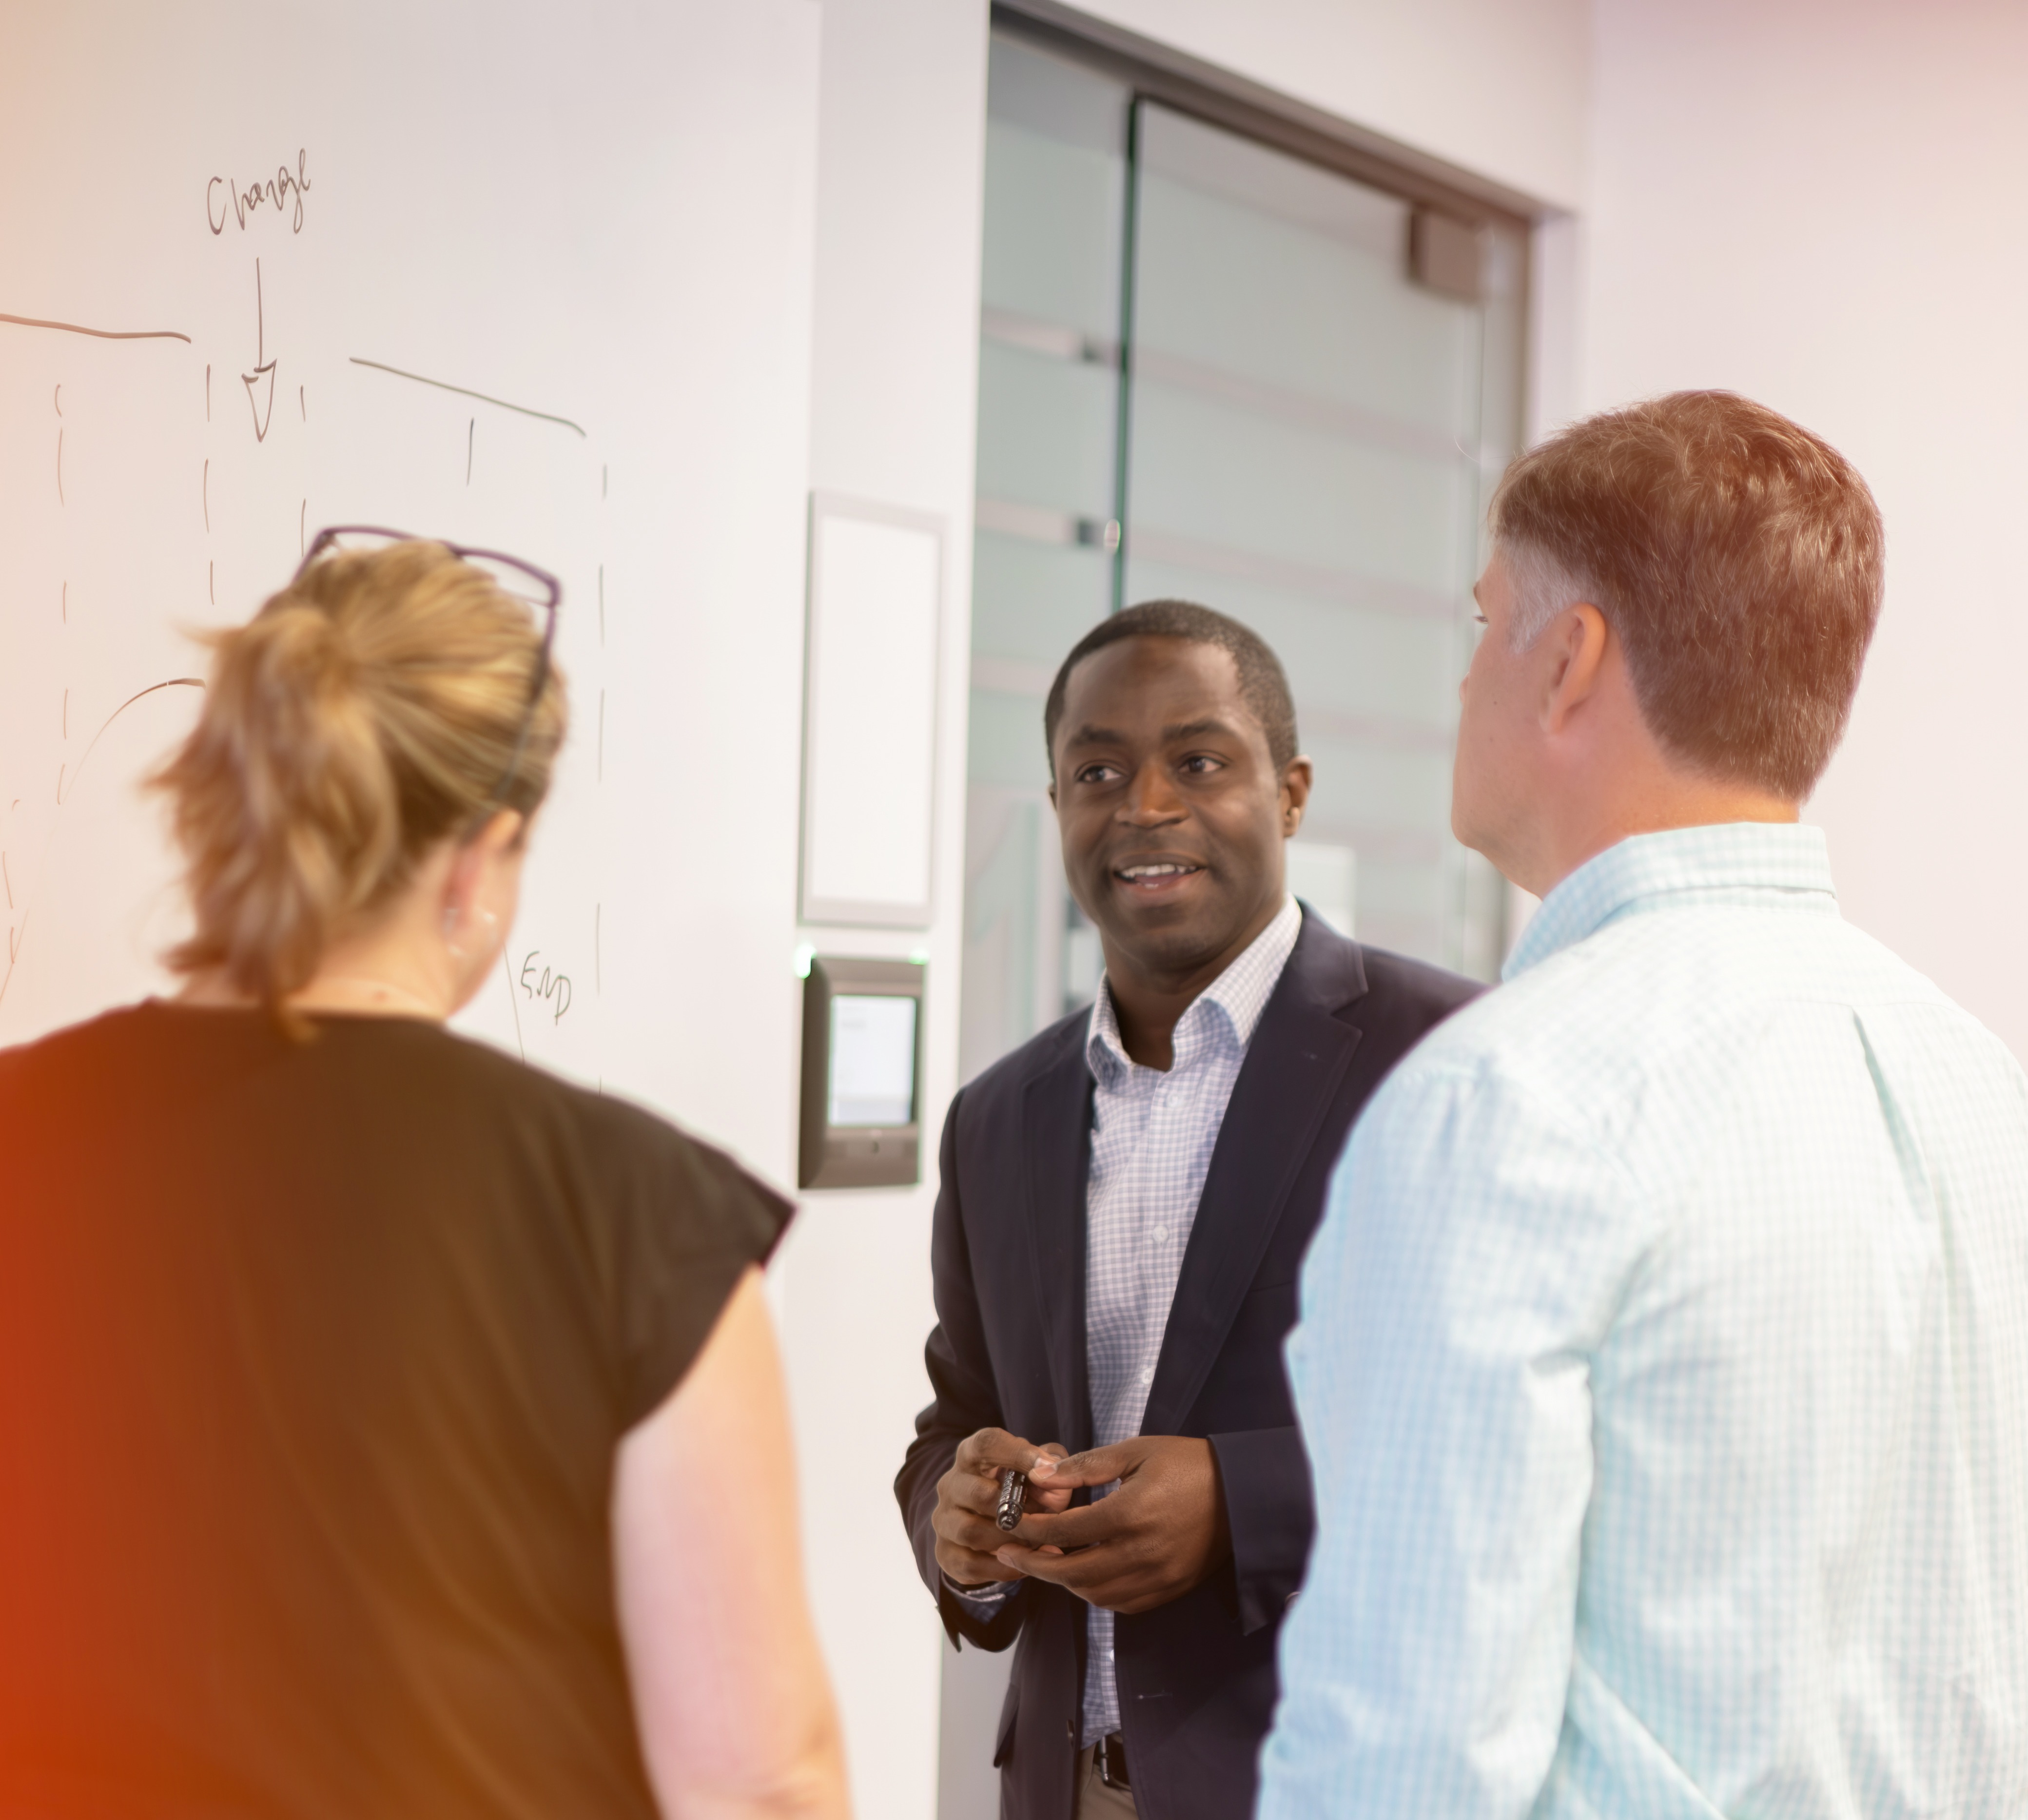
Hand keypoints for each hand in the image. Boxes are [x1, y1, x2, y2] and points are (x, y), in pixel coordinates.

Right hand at [931, 1429, 1072, 1588]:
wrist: (995, 1524)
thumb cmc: (1021, 1488)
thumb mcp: (1038, 1470)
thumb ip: (1052, 1465)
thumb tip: (1054, 1479)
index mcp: (972, 1455)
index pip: (986, 1443)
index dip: (1017, 1454)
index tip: (1047, 1467)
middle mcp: (952, 1484)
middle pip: (977, 1493)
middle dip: (1016, 1510)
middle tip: (1044, 1519)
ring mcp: (944, 1519)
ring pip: (971, 1532)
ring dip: (1010, 1541)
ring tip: (1037, 1542)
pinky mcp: (945, 1553)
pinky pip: (970, 1565)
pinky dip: (1001, 1568)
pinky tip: (1025, 1564)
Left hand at [994, 1436, 1229, 1614]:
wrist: (1244, 1494)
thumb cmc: (1189, 1464)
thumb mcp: (1136, 1451)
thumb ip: (1087, 1465)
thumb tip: (1042, 1474)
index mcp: (1130, 1513)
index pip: (1064, 1530)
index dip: (1029, 1530)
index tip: (1008, 1526)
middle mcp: (1141, 1553)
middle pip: (1071, 1572)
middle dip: (1035, 1565)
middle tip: (1009, 1554)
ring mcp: (1157, 1577)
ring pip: (1093, 1594)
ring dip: (1063, 1581)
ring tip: (1044, 1562)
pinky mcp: (1169, 1589)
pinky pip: (1121, 1604)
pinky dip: (1095, 1593)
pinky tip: (1083, 1575)